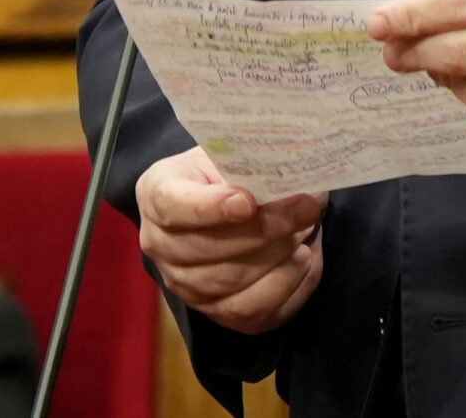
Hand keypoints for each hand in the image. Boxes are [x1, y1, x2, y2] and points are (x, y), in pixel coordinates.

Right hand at [133, 146, 324, 334]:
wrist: (221, 206)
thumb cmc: (226, 173)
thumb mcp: (231, 154)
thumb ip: (251, 162)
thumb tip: (294, 173)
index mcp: (157, 193)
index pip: (173, 205)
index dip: (210, 207)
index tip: (248, 202)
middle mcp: (159, 245)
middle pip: (208, 248)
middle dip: (267, 228)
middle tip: (308, 207)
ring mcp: (184, 285)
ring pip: (231, 282)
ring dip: (278, 256)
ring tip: (305, 231)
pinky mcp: (214, 312)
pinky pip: (251, 311)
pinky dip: (285, 285)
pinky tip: (303, 259)